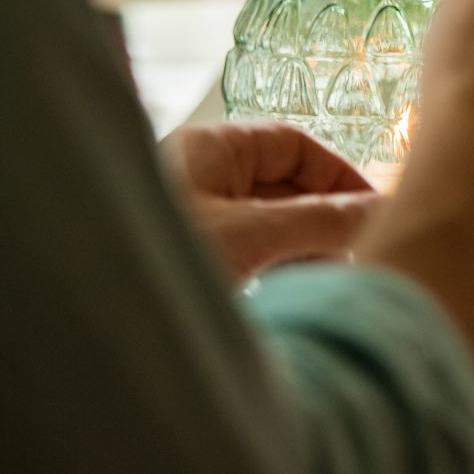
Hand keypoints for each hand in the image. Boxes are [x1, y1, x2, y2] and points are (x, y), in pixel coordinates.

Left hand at [161, 122, 379, 280]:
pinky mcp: (191, 266)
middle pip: (285, 187)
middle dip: (327, 219)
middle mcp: (200, 181)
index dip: (340, 172)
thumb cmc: (155, 265)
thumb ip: (324, 219)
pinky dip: (280, 274)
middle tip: (361, 253)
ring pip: (271, 226)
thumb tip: (382, 210)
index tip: (377, 207)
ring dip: (307, 251)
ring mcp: (194, 225)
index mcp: (210, 151)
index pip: (293, 145)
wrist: (91, 328)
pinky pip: (250, 260)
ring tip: (331, 282)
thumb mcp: (254, 236)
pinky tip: (296, 298)